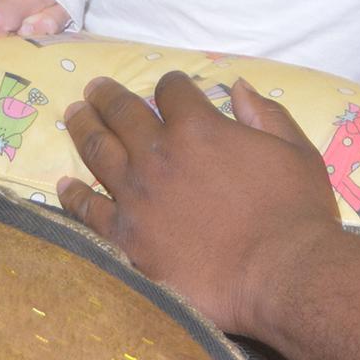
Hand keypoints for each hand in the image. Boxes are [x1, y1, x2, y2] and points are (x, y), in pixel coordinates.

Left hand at [57, 74, 337, 335]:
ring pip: (98, 151)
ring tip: (74, 115)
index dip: (171, 85)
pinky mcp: (125, 237)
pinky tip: (64, 185)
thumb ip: (265, 114)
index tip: (169, 88)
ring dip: (84, 128)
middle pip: (122, 113)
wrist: (280, 274)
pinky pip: (88, 210)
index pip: (172, 91)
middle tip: (95, 88)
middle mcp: (158, 155)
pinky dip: (73, 195)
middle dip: (109, 96)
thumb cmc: (296, 212)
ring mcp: (136, 196)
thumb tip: (237, 86)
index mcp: (199, 128)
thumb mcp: (295, 150)